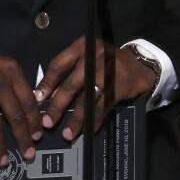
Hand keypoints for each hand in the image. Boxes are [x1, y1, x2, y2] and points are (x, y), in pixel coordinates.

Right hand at [0, 45, 42, 166]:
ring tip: (3, 160)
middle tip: (28, 153)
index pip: (28, 99)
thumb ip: (13, 85)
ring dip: (0, 145)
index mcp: (12, 70)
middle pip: (15, 114)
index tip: (38, 136)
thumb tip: (29, 112)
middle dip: (23, 137)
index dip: (34, 120)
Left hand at [34, 37, 158, 141]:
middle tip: (48, 122)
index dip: (47, 84)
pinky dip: (95, 119)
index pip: (59, 64)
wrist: (140, 64)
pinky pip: (104, 106)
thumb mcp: (87, 60)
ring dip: (76, 118)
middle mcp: (95, 56)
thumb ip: (68, 74)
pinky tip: (88, 130)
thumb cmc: (106, 63)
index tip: (39, 100)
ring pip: (88, 98)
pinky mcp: (121, 85)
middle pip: (72, 83)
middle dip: (58, 106)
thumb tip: (48, 97)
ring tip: (67, 133)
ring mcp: (109, 71)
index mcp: (83, 46)